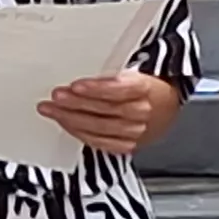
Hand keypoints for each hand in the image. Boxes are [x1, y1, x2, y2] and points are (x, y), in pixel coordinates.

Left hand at [38, 69, 174, 156]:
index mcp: (145, 88)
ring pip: (99, 128)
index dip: (96, 89)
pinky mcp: (127, 146)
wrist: (166, 108)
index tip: (75, 86)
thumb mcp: (132, 72)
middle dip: (76, 104)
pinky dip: (80, 133)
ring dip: (71, 119)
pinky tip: (67, 124)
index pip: (119, 89)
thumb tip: (77, 74)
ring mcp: (135, 132)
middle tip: (55, 97)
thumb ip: (108, 75)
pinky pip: (100, 142)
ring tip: (52, 110)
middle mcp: (142, 113)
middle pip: (105, 110)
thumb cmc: (145, 87)